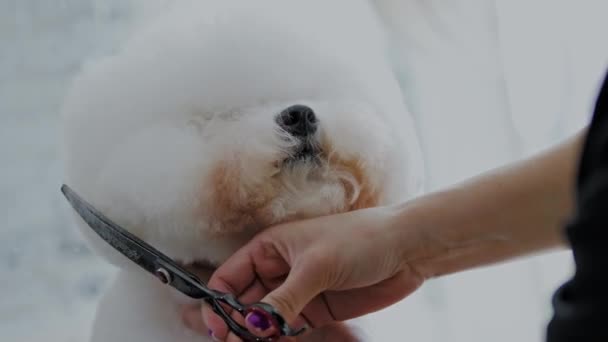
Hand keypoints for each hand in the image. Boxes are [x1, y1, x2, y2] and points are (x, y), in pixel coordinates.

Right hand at [181, 206, 425, 340]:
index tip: (220, 329)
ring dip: (258, 336)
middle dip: (237, 324)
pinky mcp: (315, 310)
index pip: (229, 278)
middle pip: (243, 303)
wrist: (405, 248)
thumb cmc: (359, 240)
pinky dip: (279, 340)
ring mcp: (297, 291)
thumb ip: (283, 300)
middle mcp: (278, 270)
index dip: (219, 303)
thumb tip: (252, 326)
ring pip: (264, 320)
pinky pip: (287, 329)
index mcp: (269, 248)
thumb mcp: (316, 266)